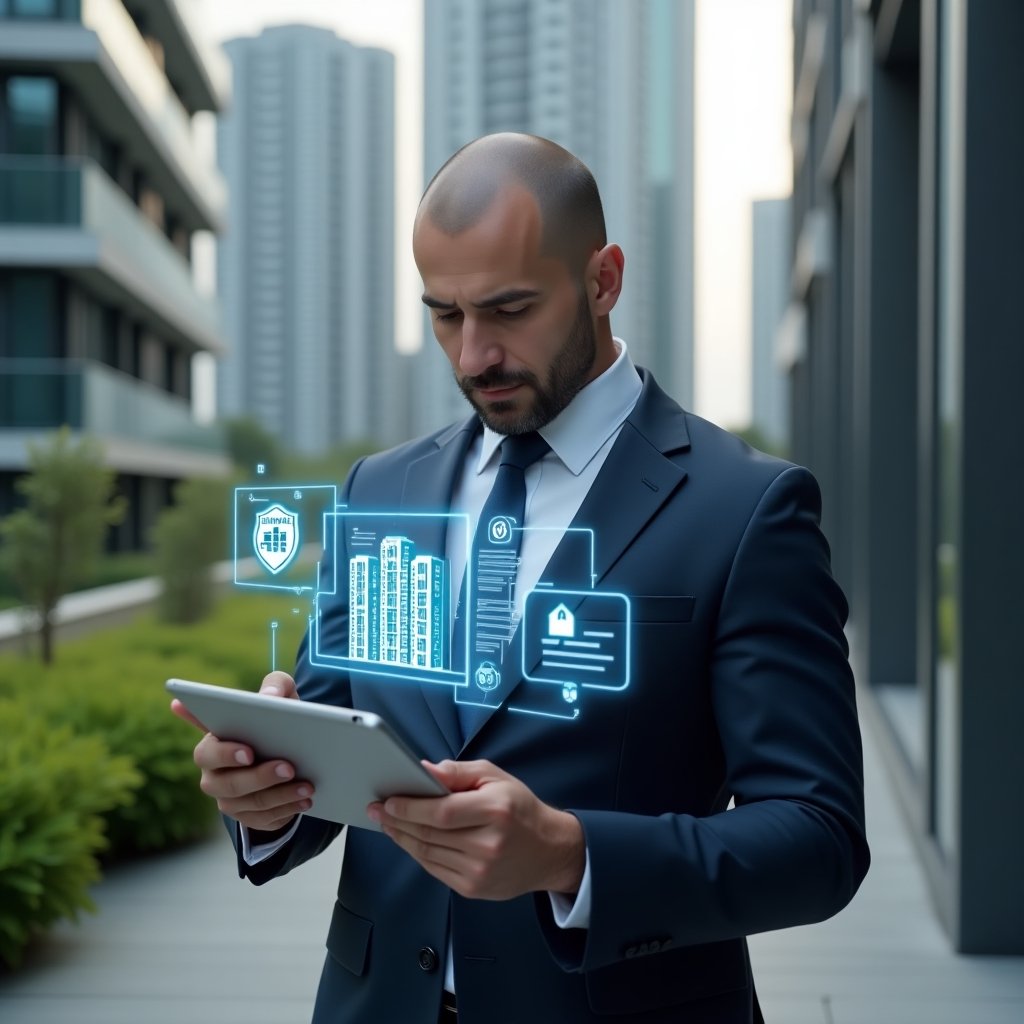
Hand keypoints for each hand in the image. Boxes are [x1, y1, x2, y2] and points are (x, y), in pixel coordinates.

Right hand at [170, 671, 313, 835]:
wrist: (288, 749)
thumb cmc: (277, 717)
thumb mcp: (281, 696)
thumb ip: (275, 685)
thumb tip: (270, 698)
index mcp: (213, 743)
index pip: (207, 752)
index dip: (225, 754)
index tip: (249, 752)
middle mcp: (213, 775)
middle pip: (226, 784)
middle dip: (259, 777)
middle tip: (289, 767)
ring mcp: (228, 799)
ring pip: (249, 804)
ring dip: (280, 795)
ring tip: (308, 786)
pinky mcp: (246, 816)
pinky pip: (263, 819)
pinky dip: (286, 810)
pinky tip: (305, 800)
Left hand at [368, 759, 584, 900]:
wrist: (549, 851)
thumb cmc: (520, 809)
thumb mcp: (496, 777)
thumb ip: (459, 772)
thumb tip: (424, 770)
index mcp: (495, 810)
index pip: (441, 812)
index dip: (410, 808)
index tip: (388, 800)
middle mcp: (487, 844)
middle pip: (429, 834)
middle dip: (397, 821)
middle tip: (377, 809)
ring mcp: (479, 871)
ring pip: (427, 853)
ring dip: (402, 838)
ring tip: (387, 823)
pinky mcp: (473, 888)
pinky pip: (434, 869)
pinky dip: (416, 853)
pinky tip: (407, 840)